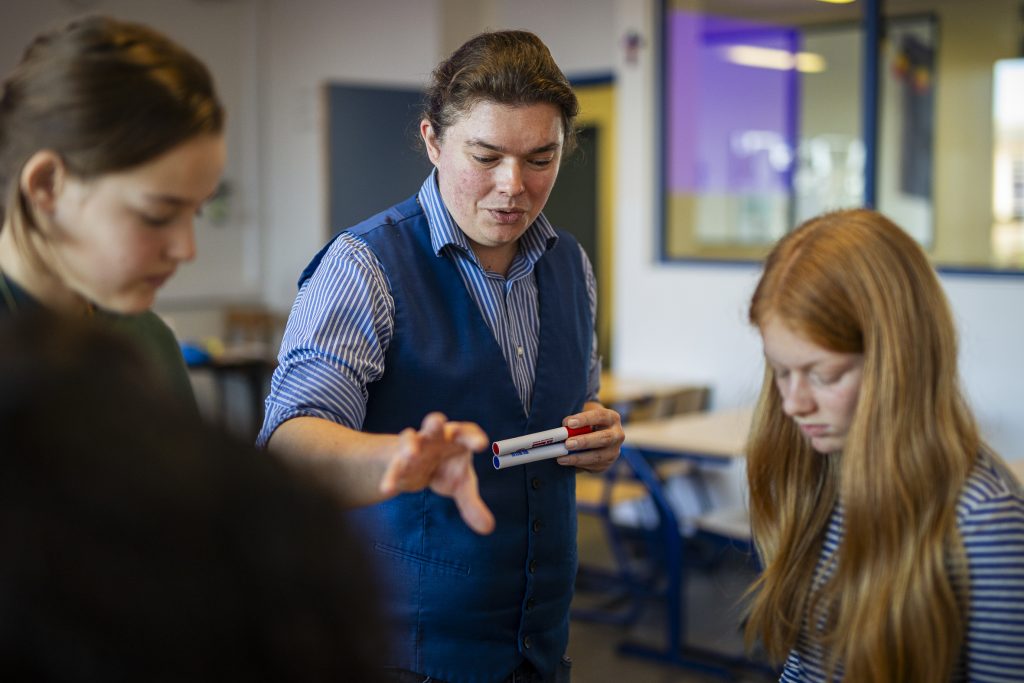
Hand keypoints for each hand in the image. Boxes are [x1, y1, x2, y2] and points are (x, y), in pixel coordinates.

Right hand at [378, 412, 494, 534]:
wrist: (413, 462)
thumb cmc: (445, 468)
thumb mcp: (460, 484)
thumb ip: (472, 504)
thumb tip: (489, 528)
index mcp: (457, 438)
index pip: (467, 432)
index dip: (474, 437)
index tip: (482, 445)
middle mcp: (435, 437)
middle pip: (435, 426)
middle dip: (435, 423)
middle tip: (437, 421)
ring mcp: (415, 446)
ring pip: (410, 439)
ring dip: (410, 445)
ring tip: (411, 455)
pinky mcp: (398, 460)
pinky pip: (393, 467)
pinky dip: (391, 477)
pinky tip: (387, 489)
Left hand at [555, 402, 623, 472]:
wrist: (594, 436)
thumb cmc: (584, 423)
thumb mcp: (581, 417)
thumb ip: (574, 420)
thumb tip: (564, 426)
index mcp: (612, 418)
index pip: (600, 416)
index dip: (585, 419)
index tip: (569, 423)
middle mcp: (617, 435)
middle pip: (604, 438)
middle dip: (584, 441)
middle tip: (567, 444)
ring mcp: (613, 451)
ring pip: (598, 456)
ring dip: (579, 457)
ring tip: (562, 458)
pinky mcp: (606, 464)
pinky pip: (593, 466)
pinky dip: (578, 464)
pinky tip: (565, 462)